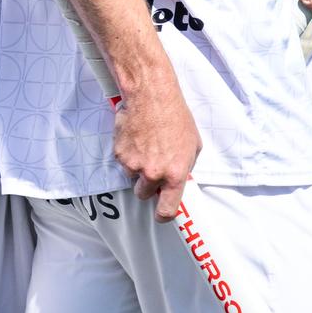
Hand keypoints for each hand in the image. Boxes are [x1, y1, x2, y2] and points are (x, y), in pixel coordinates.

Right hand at [111, 71, 199, 221]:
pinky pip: (122, 161)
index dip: (163, 215)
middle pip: (143, 194)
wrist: (151, 97)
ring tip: (144, 145)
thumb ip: (185, 166)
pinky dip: (127, 153)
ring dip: (136, 166)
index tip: (161, 215)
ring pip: (131, 176)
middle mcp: (153, 173)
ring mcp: (133, 164)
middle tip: (151, 169)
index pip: (167, 209)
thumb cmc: (175, 117)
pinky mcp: (119, 153)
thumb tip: (180, 177)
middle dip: (147, 186)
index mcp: (175, 174)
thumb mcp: (192, 145)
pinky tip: (136, 137)